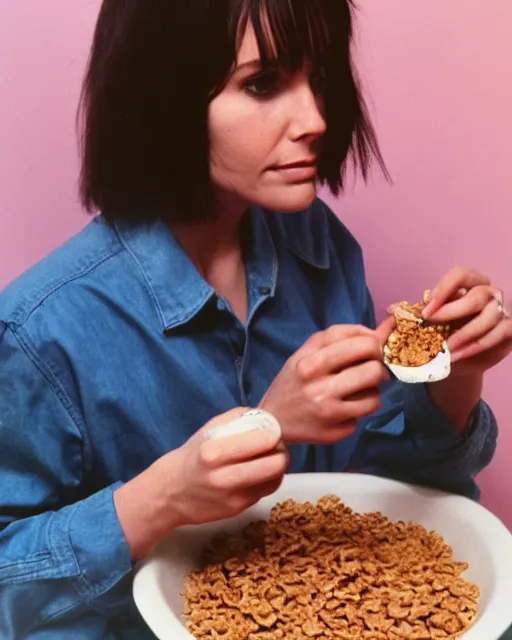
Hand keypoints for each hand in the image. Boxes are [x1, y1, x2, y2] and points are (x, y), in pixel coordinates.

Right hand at [114, 407, 288, 560]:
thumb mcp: (208, 430)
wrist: (170, 493)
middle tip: (278, 447)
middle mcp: (223, 477)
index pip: (262, 441)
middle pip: (275, 465)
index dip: (275, 435)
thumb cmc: (192, 456)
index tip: (273, 431)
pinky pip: (264, 492)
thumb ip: (237, 418)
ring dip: (279, 468)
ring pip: (274, 481)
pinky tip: (260, 473)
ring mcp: (231, 497)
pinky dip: (268, 481)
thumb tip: (265, 415)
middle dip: (283, 453)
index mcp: (214, 452)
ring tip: (272, 459)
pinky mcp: (237, 510)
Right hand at [259, 324, 390, 444]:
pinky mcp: (337, 432)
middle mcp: (320, 389)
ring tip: (356, 389)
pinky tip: (345, 406)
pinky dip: (359, 408)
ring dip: (371, 390)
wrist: (273, 420)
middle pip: (373, 370)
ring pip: (374, 396)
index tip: (370, 348)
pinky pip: (363, 415)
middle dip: (376, 367)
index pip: (360, 344)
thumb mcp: (307, 352)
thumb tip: (386, 328)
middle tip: (368, 368)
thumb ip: (342, 336)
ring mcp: (330, 413)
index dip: (374, 343)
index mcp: (311, 363)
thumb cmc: (293, 380)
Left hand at [422, 266, 511, 375]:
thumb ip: (419, 313)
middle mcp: (489, 293)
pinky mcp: (509, 330)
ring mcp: (502, 311)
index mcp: (470, 284)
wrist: (458, 357)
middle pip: (475, 297)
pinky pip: (497, 335)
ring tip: (446, 348)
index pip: (460, 275)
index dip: (444, 288)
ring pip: (489, 318)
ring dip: (465, 334)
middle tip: (431, 324)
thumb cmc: (444, 332)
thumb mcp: (431, 321)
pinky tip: (457, 355)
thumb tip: (391, 310)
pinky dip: (475, 346)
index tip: (426, 308)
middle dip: (450, 312)